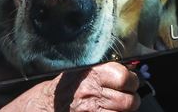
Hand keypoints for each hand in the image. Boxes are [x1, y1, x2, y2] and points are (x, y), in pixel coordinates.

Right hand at [8, 62, 139, 111]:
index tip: (130, 83)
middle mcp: (91, 93)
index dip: (131, 81)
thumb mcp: (82, 71)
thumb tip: (131, 70)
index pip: (125, 78)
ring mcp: (91, 111)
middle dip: (131, 101)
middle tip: (126, 99)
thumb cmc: (66, 88)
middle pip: (129, 101)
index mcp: (92, 74)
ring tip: (114, 107)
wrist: (46, 106)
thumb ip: (105, 70)